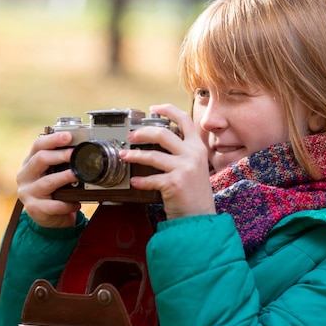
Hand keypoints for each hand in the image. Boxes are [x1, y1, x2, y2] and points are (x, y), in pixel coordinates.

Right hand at [17, 131, 80, 227]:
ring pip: (47, 182)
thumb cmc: (53, 191)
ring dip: (64, 177)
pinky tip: (76, 203)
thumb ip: (61, 162)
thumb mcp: (53, 173)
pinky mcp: (34, 208)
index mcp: (30, 162)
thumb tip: (82, 150)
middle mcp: (25, 175)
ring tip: (77, 175)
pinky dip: (66, 204)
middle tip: (74, 154)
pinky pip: (52, 205)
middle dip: (60, 155)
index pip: (38, 145)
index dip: (53, 139)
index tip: (68, 136)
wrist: (48, 217)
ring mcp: (27, 192)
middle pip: (40, 159)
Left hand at [121, 104, 215, 219]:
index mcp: (197, 147)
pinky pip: (151, 179)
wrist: (200, 216)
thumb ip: (183, 152)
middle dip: (142, 133)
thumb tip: (160, 140)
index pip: (184, 119)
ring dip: (134, 155)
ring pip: (152, 155)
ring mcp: (184, 168)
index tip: (154, 108)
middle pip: (162, 133)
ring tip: (124, 156)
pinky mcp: (174, 183)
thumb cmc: (194, 193)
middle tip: (131, 136)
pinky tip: (135, 182)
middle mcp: (193, 154)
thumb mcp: (195, 166)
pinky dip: (140, 181)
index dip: (168, 110)